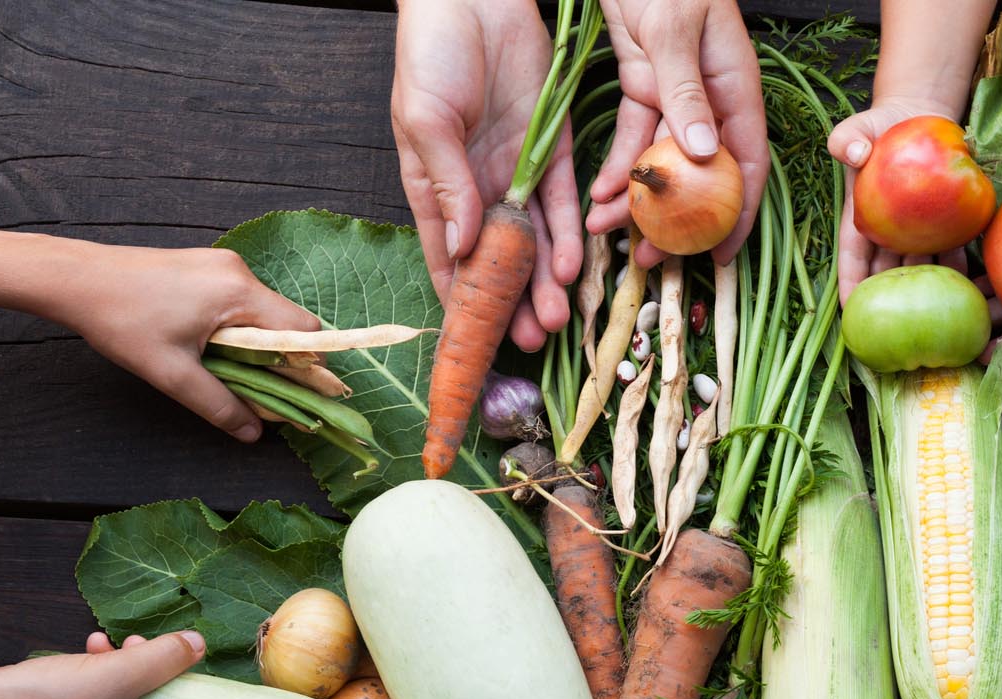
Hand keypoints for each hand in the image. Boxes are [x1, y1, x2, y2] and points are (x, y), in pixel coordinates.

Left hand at [56, 246, 320, 442]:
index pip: (303, 330)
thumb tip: (254, 433)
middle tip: (261, 391)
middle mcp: (239, 271)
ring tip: (228, 370)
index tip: (298, 394)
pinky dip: (237, 328)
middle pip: (286, 321)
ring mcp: (222, 265)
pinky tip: (211, 346)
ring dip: (255, 344)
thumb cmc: (121, 321)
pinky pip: (240, 302)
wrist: (75, 279)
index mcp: (239, 293)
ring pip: (262, 312)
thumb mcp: (172, 374)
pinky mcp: (206, 266)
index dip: (308, 365)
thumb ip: (219, 404)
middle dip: (280, 359)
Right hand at [391, 0, 581, 349]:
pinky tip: (574, 266)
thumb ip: (447, 184)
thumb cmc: (432, 52)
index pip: (446, 259)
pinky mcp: (550, 149)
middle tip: (532, 339)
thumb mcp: (427, 119)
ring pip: (534, 241)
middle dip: (512, 302)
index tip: (472, 342)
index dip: (460, 302)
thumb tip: (459, 247)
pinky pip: (562, 201)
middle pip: (497, 261)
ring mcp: (514, 171)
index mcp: (433, 187)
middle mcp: (475, 189)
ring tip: (556, 319)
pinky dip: (569, 234)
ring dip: (545, 281)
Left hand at [586, 0, 766, 265]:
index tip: (721, 254)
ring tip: (606, 232)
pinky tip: (598, 192)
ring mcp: (676, 97)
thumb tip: (703, 154)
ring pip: (661, 162)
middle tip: (653, 260)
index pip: (747, 164)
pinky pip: (632, 136)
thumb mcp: (674, 28)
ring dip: (636, 200)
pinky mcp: (644, 86)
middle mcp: (710, 101)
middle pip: (702, 176)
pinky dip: (616, 165)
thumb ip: (686, 89)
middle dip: (678, 222)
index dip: (739, 214)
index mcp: (735, 89)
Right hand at [827, 97, 971, 302]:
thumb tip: (856, 155)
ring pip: (921, 268)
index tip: (851, 311)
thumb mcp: (856, 129)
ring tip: (935, 311)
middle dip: (892, 301)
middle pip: (888, 273)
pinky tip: (968, 283)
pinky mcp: (946, 222)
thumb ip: (846, 140)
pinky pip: (952, 248)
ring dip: (927, 289)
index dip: (851, 285)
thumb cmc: (879, 126)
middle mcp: (890, 233)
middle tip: (897, 325)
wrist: (918, 115)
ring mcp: (919, 231)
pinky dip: (958, 267)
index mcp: (862, 220)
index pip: (853, 258)